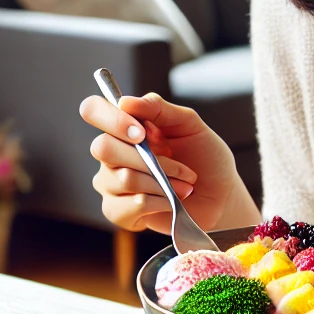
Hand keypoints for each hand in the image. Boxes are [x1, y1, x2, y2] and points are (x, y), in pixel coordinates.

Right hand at [79, 92, 256, 234]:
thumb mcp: (189, 124)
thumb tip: (125, 101)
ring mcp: (110, 183)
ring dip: (163, 181)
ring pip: (124, 178)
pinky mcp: (118, 211)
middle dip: (148, 158)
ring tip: (184, 184)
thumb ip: (158, 108)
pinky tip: (171, 200)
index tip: (142, 133)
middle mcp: (110, 153)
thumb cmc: (204, 158)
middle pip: (103, 148)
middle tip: (178, 163)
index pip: (93, 110)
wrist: (220, 196)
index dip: (112, 120)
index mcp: (124, 126)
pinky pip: (131, 205)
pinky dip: (160, 201)